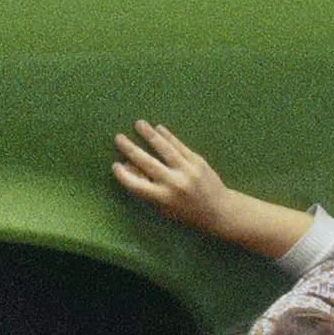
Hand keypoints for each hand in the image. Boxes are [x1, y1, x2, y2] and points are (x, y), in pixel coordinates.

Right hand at [112, 121, 232, 236]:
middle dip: (131, 149)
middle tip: (118, 137)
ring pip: (165, 149)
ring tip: (139, 123)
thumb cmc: (186, 211)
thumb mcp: (165, 207)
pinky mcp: (198, 162)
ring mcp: (187, 170)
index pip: (137, 185)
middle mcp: (174, 183)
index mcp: (163, 198)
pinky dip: (169, 137)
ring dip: (150, 135)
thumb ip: (147, 189)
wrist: (218, 210)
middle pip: (148, 163)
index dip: (124, 175)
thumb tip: (129, 167)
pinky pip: (180, 146)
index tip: (115, 165)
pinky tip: (159, 128)